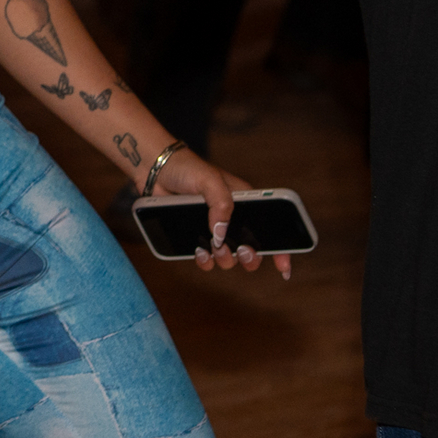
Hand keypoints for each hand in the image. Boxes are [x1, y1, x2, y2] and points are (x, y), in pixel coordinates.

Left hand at [149, 145, 290, 277]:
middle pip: (251, 250)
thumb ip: (221, 205)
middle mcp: (231, 219)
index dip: (280, 250)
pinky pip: (206, 258)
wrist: (155, 171)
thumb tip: (221, 235)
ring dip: (225, 259)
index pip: (269, 228)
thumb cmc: (186, 168)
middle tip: (241, 252)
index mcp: (244, 203)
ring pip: (228, 257)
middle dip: (249, 257)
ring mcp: (213, 229)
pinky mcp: (195, 236)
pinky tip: (199, 252)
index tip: (283, 268)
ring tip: (215, 249)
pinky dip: (205, 260)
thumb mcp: (210, 181)